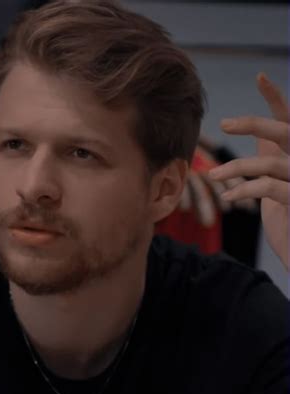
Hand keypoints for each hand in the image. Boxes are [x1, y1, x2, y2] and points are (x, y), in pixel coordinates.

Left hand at [208, 73, 288, 269]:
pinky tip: (227, 196)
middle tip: (224, 123)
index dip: (276, 98)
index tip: (260, 76)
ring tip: (213, 176)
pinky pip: (270, 188)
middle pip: (285, 132)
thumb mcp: (276, 183)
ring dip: (237, 168)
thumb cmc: (287, 216)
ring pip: (271, 162)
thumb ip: (269, 158)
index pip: (289, 120)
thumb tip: (251, 138)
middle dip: (254, 124)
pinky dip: (245, 190)